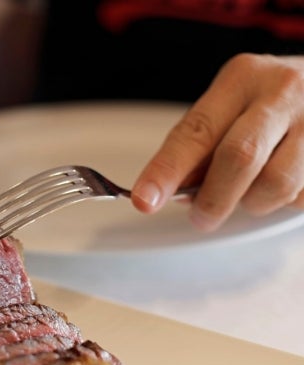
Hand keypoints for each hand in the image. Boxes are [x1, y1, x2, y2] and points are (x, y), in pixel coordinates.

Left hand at [131, 53, 303, 230]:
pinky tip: (283, 184)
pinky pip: (302, 196)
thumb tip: (173, 191)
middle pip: (239, 157)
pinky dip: (285, 202)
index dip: (166, 170)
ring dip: (254, 202)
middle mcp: (281, 93)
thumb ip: (201, 145)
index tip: (144, 199)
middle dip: (213, 198)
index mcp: (241, 78)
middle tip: (201, 217)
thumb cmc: (270, 100)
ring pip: (275, 183)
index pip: (196, 131)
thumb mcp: (230, 105)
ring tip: (250, 194)